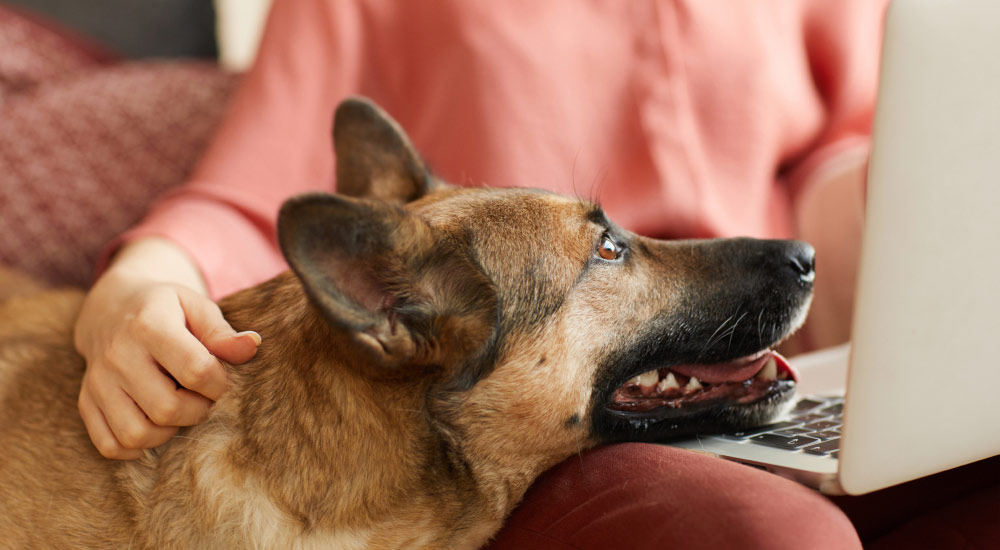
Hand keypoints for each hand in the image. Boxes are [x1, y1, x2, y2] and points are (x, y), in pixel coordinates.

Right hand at [73, 239, 259, 458]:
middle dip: (197, 411)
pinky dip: (134, 448)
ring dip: (168, 433)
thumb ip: (222, 331)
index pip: (195, 370)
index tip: (220, 379)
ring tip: (179, 411)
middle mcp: (118, 355)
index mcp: (149, 325)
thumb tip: (252, 346)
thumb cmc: (166, 309)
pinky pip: (109, 444)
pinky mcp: (87, 401)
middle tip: (202, 398)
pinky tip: (153, 428)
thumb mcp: (196, 306)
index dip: (218, 383)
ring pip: (136, 433)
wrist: (111, 308)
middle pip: (166, 408)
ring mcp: (98, 382)